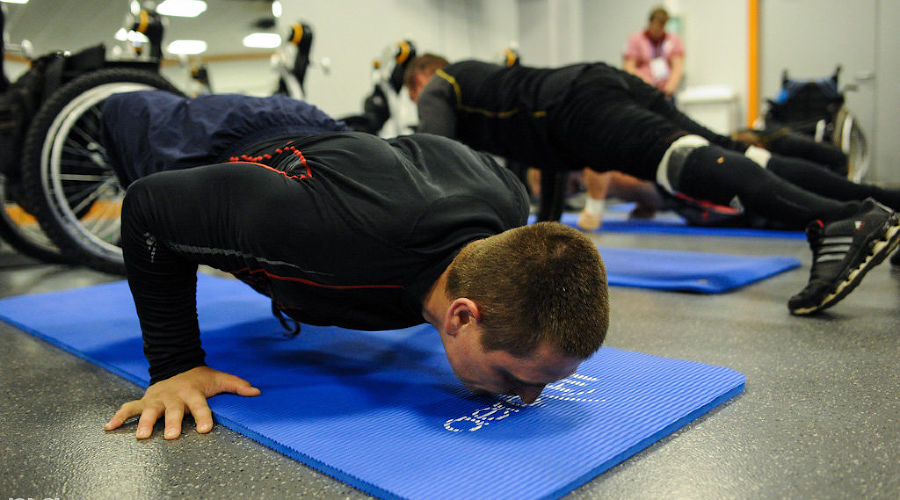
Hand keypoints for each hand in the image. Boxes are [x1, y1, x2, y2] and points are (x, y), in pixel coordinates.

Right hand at [104, 366, 260, 439]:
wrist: (176, 365)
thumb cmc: (200, 378)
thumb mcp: (219, 379)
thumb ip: (237, 386)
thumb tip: (257, 392)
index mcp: (192, 392)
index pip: (200, 405)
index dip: (204, 416)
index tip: (206, 429)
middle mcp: (173, 396)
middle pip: (173, 411)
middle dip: (173, 423)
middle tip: (173, 436)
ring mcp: (157, 399)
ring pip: (150, 411)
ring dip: (146, 423)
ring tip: (142, 437)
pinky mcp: (144, 401)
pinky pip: (129, 409)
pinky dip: (119, 417)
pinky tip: (109, 428)